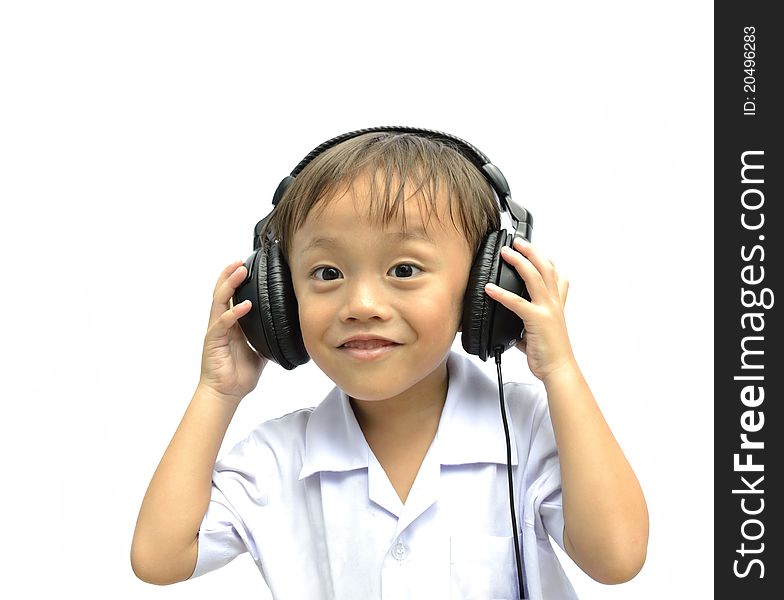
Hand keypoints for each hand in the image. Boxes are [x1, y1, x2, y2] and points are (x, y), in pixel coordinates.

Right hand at [199, 260, 266, 402]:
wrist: (227, 393)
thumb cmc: (239, 374)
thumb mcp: (260, 352)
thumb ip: (268, 339)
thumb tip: (287, 332)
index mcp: (232, 325)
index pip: (232, 297)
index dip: (237, 281)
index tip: (248, 267)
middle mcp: (222, 324)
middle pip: (222, 292)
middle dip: (230, 275)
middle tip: (241, 261)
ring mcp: (216, 331)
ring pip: (219, 301)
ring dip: (228, 284)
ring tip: (239, 271)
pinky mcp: (213, 341)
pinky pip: (223, 323)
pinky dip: (234, 313)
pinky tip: (245, 306)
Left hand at [484, 238, 574, 381]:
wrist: (558, 369)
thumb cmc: (550, 354)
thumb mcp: (538, 334)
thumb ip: (527, 325)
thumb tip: (512, 327)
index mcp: (556, 305)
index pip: (556, 275)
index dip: (545, 259)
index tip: (533, 249)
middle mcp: (554, 303)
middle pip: (545, 268)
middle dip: (531, 251)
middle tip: (517, 241)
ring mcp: (547, 310)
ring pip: (534, 277)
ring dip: (519, 261)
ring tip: (506, 252)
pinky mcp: (537, 320)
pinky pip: (516, 302)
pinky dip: (501, 294)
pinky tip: (489, 288)